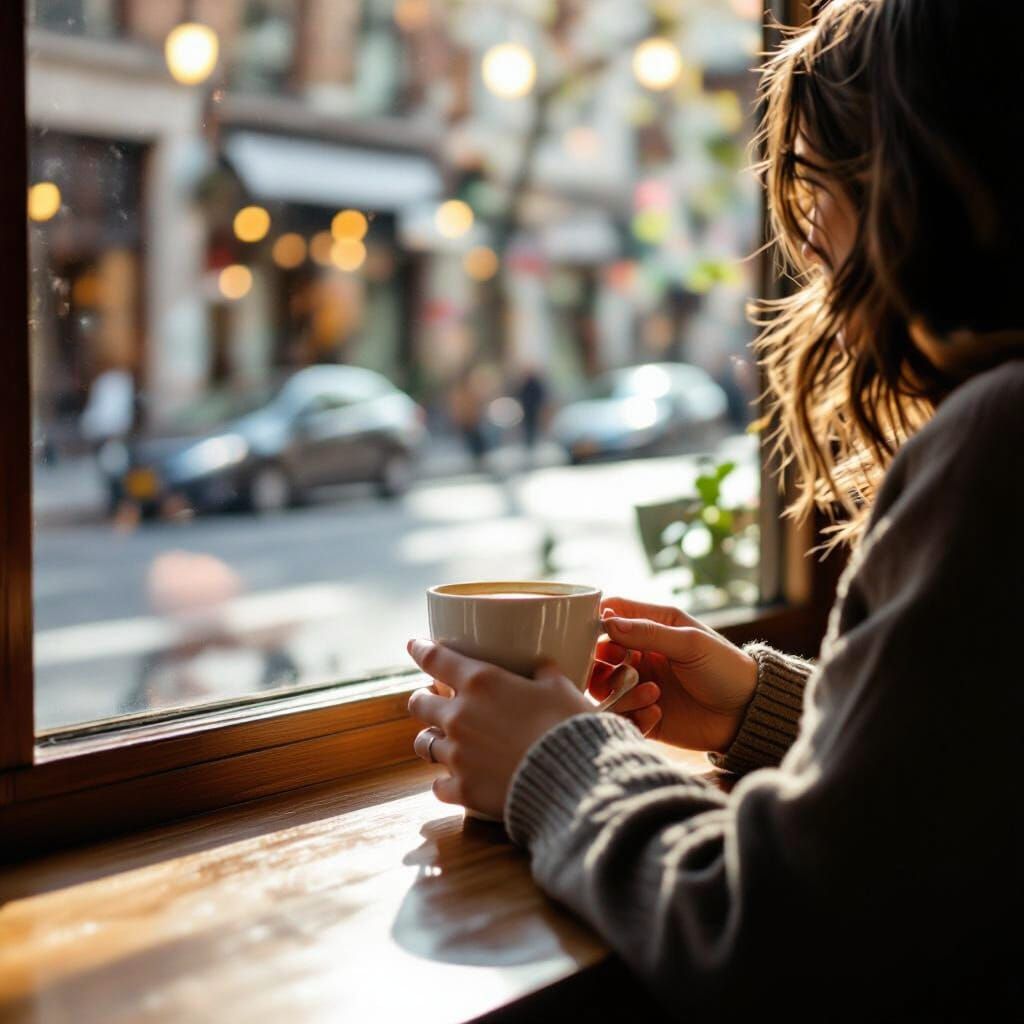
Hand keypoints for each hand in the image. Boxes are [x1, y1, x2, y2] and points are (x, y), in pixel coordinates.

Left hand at [407, 639, 615, 818]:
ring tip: (442, 742)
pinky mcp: (463, 790)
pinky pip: (439, 786)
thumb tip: (541, 669)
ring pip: (424, 744)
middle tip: (431, 700)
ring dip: (432, 740)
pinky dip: (447, 782)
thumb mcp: (561, 687)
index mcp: (480, 682)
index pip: (436, 659)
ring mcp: (457, 755)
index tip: (415, 646)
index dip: (421, 650)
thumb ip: (543, 674)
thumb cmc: (567, 726)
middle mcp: (459, 716)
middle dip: (422, 700)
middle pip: (418, 703)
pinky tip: (457, 782)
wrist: (573, 779)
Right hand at [587, 596, 757, 753]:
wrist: (748, 715)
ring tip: (651, 692)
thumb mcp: (691, 643)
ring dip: (619, 690)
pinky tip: (657, 713)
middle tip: (622, 666)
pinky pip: (619, 714)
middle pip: (599, 651)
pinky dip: (631, 714)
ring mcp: (640, 684)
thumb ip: (649, 633)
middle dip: (601, 659)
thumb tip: (608, 623)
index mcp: (654, 625)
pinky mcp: (642, 714)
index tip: (593, 629)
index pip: (614, 612)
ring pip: (603, 685)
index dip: (598, 618)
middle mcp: (641, 653)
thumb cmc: (726, 669)